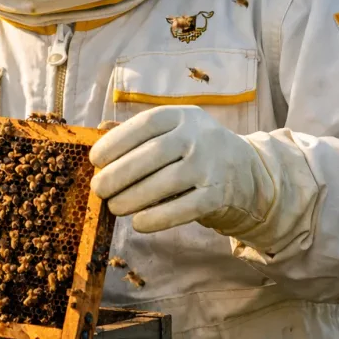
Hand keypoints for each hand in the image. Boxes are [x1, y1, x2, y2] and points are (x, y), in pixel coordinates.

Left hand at [88, 106, 275, 235]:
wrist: (244, 170)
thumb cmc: (192, 149)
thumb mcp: (170, 130)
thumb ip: (136, 131)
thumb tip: (98, 130)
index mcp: (181, 115)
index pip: (144, 124)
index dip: (115, 142)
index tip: (94, 160)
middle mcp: (198, 136)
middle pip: (152, 155)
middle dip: (118, 174)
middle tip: (98, 189)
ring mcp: (210, 165)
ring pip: (165, 183)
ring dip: (133, 198)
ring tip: (114, 207)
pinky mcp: (218, 194)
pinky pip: (184, 208)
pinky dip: (158, 218)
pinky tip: (138, 223)